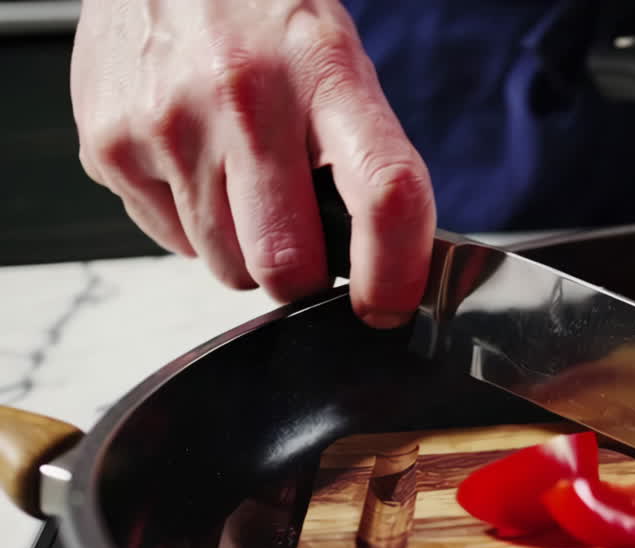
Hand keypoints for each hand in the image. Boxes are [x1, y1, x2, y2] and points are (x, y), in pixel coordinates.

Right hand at [71, 0, 433, 327]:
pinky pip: (172, 242)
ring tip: (244, 179)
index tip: (390, 303)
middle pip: (285, 265)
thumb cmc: (262, 15)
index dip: (395, 271)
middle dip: (303, 278)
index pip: (384, 193)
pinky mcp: (109, 147)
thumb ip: (363, 159)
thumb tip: (387, 264)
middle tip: (307, 242)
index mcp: (323, 75)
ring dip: (246, 249)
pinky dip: (194, 223)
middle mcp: (242, 100)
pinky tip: (195, 162)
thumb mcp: (336, 63)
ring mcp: (167, 126)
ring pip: (226, 267)